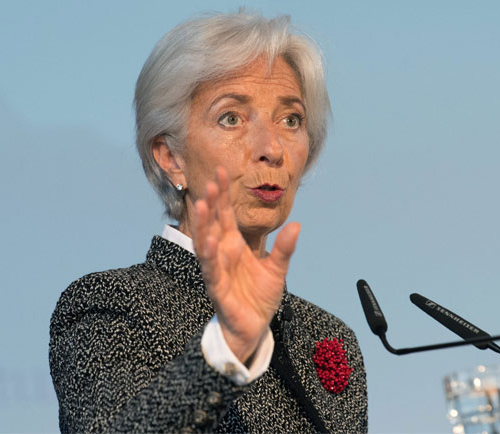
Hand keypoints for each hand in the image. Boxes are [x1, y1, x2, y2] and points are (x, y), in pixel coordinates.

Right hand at [192, 167, 300, 363]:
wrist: (254, 327)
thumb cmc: (258, 297)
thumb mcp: (277, 270)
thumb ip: (284, 248)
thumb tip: (297, 224)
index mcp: (234, 245)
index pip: (226, 215)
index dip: (223, 195)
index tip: (221, 171)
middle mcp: (223, 254)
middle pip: (214, 224)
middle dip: (212, 203)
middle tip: (212, 182)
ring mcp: (218, 270)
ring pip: (206, 243)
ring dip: (203, 224)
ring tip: (202, 204)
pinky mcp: (217, 288)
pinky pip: (211, 269)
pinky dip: (210, 255)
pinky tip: (210, 240)